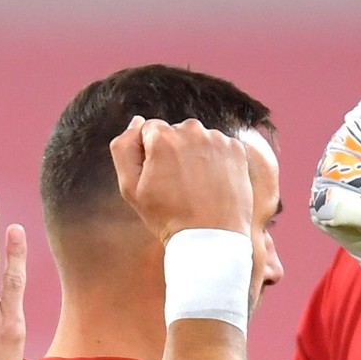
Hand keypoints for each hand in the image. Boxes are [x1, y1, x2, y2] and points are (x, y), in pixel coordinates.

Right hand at [117, 117, 257, 241]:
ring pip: (198, 139)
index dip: (150, 155)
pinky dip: (216, 161)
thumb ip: (124, 148)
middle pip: (176, 133)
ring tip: (197, 187)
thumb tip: (137, 121)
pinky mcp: (237, 149)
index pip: (150, 131)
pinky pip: (219, 147)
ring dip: (196, 155)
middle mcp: (191, 130)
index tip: (158, 179)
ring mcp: (217, 139)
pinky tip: (213, 184)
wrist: (211, 239)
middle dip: (174, 152)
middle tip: (178, 186)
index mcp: (163, 136)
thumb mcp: (130, 188)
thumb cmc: (167, 217)